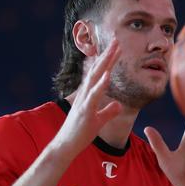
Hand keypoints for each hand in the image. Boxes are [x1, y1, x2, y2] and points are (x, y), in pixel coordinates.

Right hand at [54, 39, 121, 157]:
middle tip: (117, 39)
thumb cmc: (80, 134)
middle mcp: (84, 94)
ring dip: (105, 62)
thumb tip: (119, 105)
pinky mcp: (85, 111)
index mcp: (88, 95)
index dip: (108, 60)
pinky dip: (101, 84)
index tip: (117, 47)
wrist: (65, 146)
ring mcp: (84, 101)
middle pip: (97, 70)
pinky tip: (108, 74)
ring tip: (114, 49)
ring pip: (95, 77)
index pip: (99, 73)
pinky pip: (94, 95)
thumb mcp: (98, 121)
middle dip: (108, 54)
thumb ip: (109, 111)